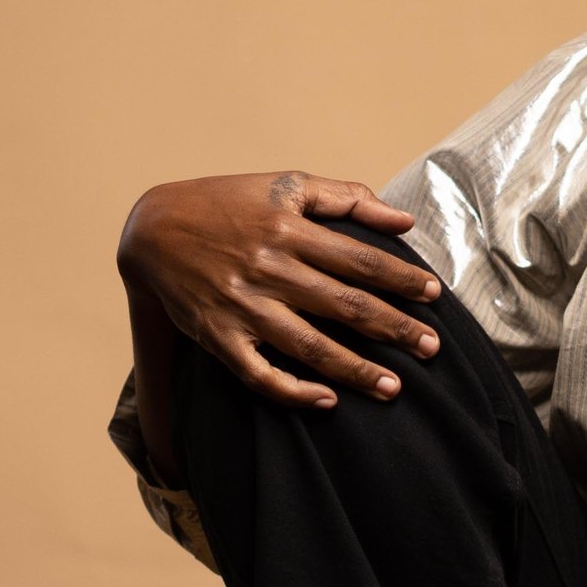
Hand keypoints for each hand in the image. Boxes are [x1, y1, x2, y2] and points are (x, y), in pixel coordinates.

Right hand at [116, 170, 444, 408]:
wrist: (152, 230)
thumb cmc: (227, 203)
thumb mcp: (285, 186)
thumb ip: (345, 198)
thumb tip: (403, 222)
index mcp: (289, 230)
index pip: (359, 259)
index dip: (400, 279)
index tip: (433, 296)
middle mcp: (269, 269)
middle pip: (345, 305)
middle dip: (394, 329)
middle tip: (432, 348)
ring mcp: (243, 307)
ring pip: (309, 346)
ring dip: (355, 369)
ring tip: (393, 387)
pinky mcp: (219, 337)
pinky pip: (259, 375)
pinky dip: (293, 392)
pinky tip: (327, 400)